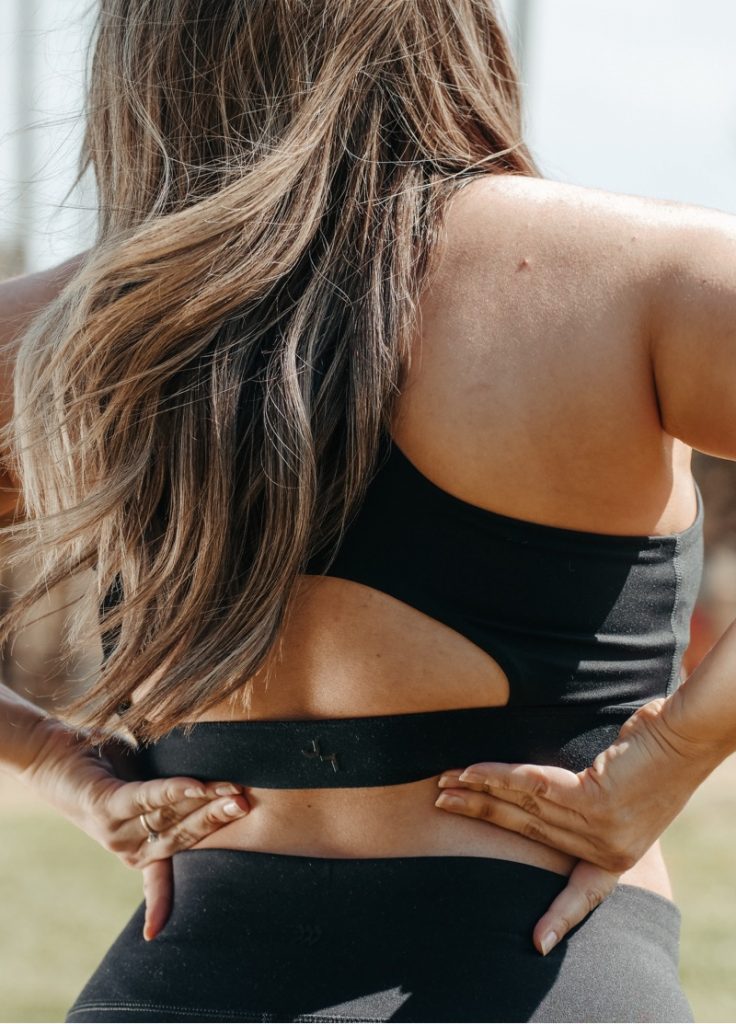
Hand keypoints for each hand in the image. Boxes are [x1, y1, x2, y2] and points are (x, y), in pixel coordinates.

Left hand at [19, 721, 249, 939]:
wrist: (51, 753)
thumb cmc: (104, 767)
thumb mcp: (143, 784)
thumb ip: (173, 793)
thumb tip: (219, 784)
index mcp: (136, 848)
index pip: (164, 872)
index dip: (163, 902)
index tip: (157, 934)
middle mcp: (126, 845)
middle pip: (182, 836)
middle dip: (218, 820)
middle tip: (249, 805)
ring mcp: (115, 828)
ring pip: (170, 816)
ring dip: (206, 802)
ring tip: (234, 791)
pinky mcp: (106, 803)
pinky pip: (146, 798)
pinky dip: (173, 790)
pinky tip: (197, 784)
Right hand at [434, 696, 720, 953]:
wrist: (687, 733)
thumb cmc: (659, 753)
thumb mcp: (627, 791)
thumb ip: (592, 803)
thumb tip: (557, 794)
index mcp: (619, 854)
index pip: (586, 891)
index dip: (561, 915)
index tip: (538, 944)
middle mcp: (607, 847)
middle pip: (528, 831)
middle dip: (479, 816)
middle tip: (441, 804)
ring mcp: (600, 827)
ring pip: (524, 808)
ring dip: (477, 795)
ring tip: (443, 786)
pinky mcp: (594, 799)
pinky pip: (533, 787)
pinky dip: (497, 777)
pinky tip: (471, 771)